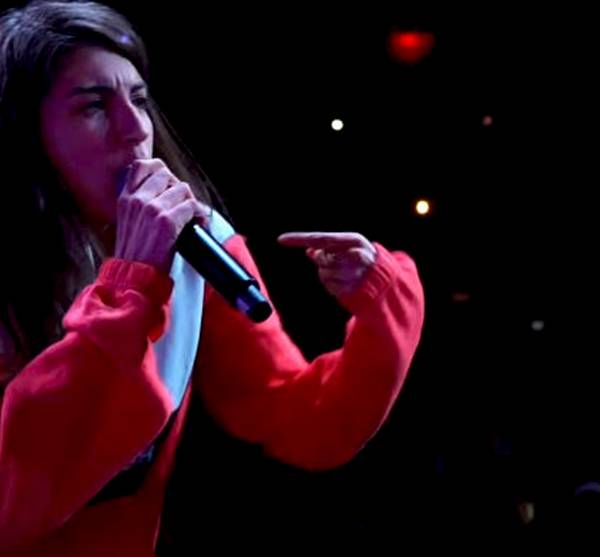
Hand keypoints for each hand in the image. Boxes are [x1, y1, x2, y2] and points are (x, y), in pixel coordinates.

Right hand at [115, 158, 209, 272]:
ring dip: (191, 203)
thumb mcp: (128, 223)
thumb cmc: (135, 255)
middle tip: (183, 206)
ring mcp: (152, 208)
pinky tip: (197, 225)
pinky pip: (192, 206)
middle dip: (179, 189)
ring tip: (191, 218)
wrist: (134, 277)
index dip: (161, 172)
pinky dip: (199, 216)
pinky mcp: (167, 221)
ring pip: (183, 189)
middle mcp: (137, 199)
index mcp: (125, 198)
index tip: (169, 187)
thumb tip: (164, 193)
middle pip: (167, 175)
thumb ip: (140, 205)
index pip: (142, 166)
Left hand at [278, 232, 376, 297]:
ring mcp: (353, 274)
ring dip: (329, 274)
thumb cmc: (363, 258)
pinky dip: (332, 285)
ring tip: (345, 273)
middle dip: (325, 260)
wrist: (384, 278)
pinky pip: (329, 286)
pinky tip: (345, 283)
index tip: (280, 239)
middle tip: (339, 261)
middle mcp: (354, 255)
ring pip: (323, 274)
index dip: (299, 239)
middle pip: (322, 258)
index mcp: (353, 240)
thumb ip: (328, 248)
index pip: (320, 238)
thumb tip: (310, 251)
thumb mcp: (348, 247)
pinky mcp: (351, 289)